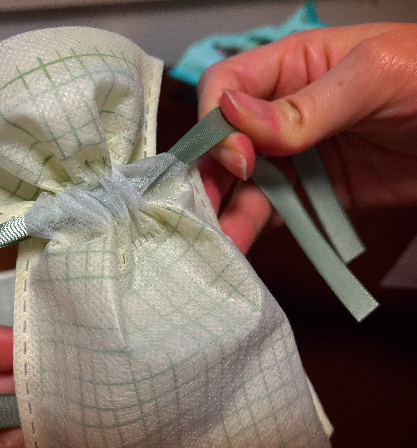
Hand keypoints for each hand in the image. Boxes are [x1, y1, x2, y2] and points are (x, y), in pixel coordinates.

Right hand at [196, 23, 416, 253]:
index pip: (226, 86)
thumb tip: (231, 114)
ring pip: (245, 181)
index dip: (218, 121)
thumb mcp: (374, 78)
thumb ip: (303, 105)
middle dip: (212, 174)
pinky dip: (255, 227)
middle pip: (225, 139)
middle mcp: (282, 109)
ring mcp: (297, 153)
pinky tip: (241, 245)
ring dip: (228, 210)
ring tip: (221, 242)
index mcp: (291, 66)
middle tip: (208, 211)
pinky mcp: (314, 191)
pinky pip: (275, 208)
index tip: (238, 157)